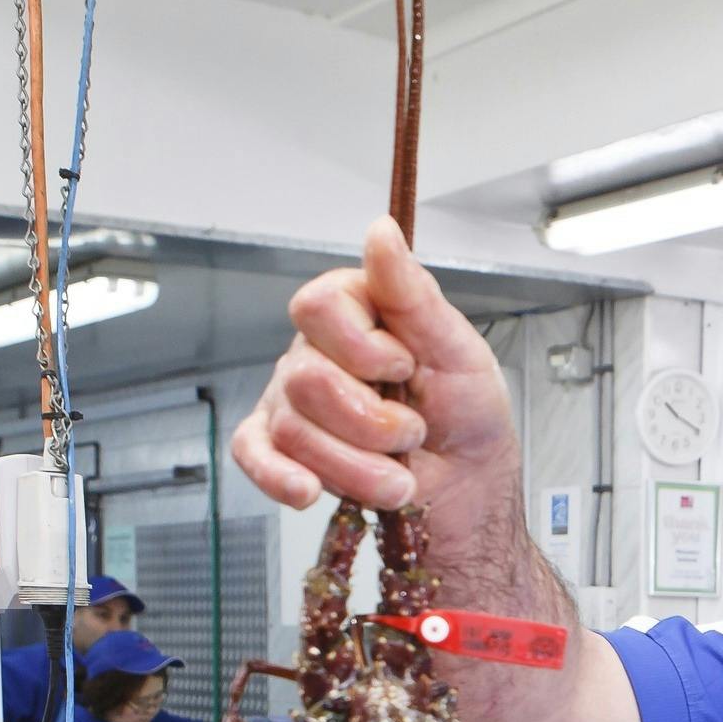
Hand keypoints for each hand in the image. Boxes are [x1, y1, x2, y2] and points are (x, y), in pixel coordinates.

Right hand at [230, 218, 519, 517]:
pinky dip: (280, 478)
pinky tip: (307, 491)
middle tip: (412, 433)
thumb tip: (381, 231)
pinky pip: (254, 456)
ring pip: (294, 430)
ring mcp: (291, 402)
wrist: (468, 490)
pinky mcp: (282, 451)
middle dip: (372, 423)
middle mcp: (315, 353)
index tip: (404, 368)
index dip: (360, 347)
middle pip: (305, 379)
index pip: (317, 307)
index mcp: (355, 314)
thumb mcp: (458, 350)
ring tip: (399, 476)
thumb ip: (413, 293)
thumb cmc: (467, 415)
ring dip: (359, 467)